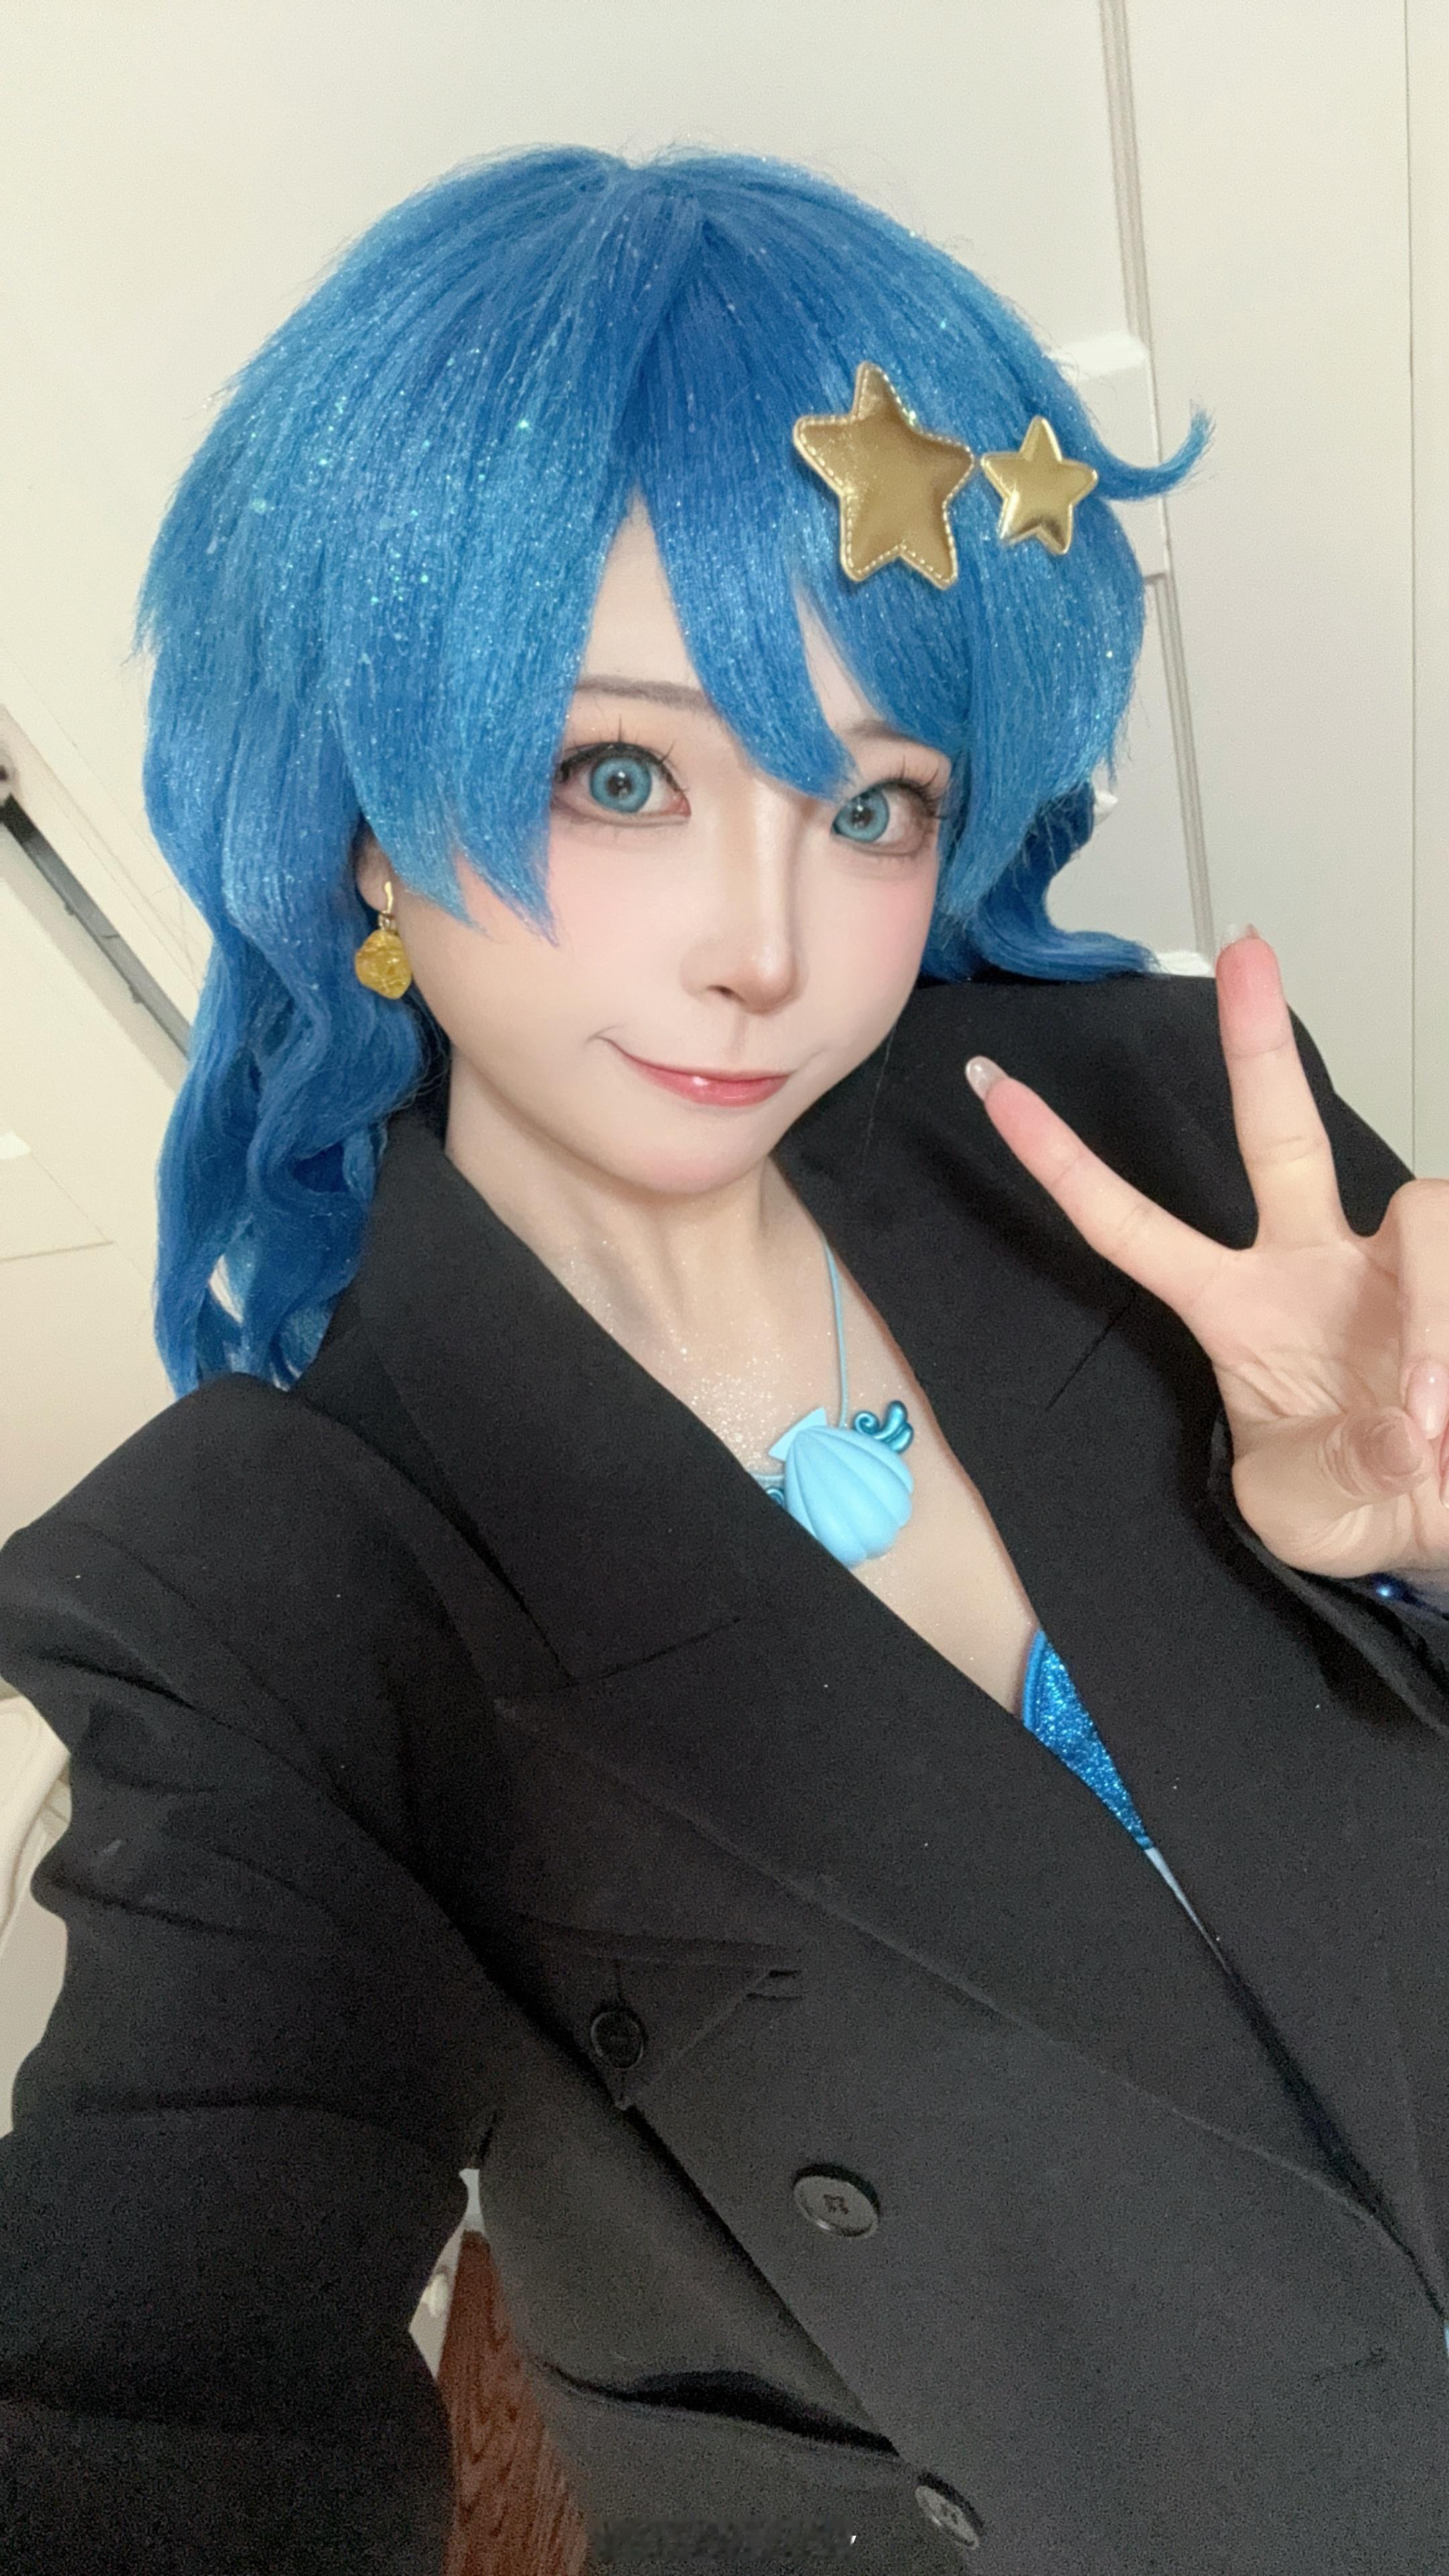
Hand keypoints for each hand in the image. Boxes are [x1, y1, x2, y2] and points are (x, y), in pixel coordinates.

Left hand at [964, 928, 1448, 1587]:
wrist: (1442, 1523)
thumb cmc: (1355, 1505)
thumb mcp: (1302, 1513)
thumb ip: (1330, 1472)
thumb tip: (1403, 1424)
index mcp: (1236, 1309)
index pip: (1130, 1226)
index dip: (1063, 1163)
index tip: (993, 1088)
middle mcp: (1313, 1262)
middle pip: (1278, 1131)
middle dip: (1258, 1040)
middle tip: (1245, 946)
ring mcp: (1399, 1264)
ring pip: (1421, 1212)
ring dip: (1435, 1322)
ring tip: (1428, 1426)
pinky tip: (1448, 1422)